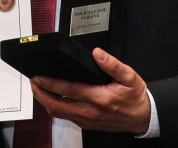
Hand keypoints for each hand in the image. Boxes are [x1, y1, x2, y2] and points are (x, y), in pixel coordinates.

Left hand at [30, 48, 150, 133]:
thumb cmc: (135, 98)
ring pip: (59, 113)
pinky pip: (66, 117)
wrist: (143, 118)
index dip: (50, 83)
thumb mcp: (129, 77)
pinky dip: (56, 107)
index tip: (38, 77)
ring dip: (46, 102)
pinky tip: (53, 97)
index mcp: (99, 98)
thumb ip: (112, 64)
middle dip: (40, 94)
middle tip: (33, 83)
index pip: (68, 90)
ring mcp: (87, 120)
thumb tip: (98, 54)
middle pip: (56, 106)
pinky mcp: (87, 124)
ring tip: (39, 88)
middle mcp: (90, 111)